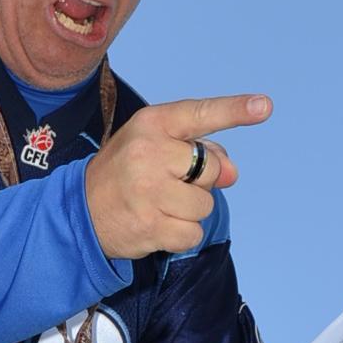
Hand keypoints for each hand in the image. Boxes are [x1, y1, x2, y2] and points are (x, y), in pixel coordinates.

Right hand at [84, 93, 271, 259]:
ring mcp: (149, 191)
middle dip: (202, 181)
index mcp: (151, 125)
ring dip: (190, 211)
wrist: (79, 211)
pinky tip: (158, 224)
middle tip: (169, 184)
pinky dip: (182, 235)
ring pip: (206, 205)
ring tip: (160, 205)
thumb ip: (199, 150)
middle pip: (213, 169)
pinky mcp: (151, 225)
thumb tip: (232, 173)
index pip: (199, 114)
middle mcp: (149, 153)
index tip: (263, 106)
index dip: (234, 110)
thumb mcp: (153, 147)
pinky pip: (194, 233)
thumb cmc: (124, 173)